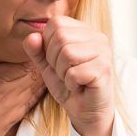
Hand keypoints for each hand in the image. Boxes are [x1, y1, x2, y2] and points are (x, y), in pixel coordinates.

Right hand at [0, 35, 45, 135]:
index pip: (26, 62)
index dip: (34, 49)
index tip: (34, 38)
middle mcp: (11, 93)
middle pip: (37, 72)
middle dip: (42, 59)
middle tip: (45, 46)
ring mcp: (17, 106)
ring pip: (39, 85)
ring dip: (43, 72)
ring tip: (46, 60)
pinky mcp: (18, 116)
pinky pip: (35, 97)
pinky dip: (40, 87)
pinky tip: (41, 80)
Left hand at [22, 16, 114, 135]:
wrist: (86, 112)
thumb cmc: (69, 85)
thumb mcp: (47, 66)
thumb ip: (37, 50)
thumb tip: (31, 37)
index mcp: (84, 31)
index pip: (55, 23)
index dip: (48, 44)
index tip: (58, 61)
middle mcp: (97, 37)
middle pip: (60, 37)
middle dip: (54, 60)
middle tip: (65, 73)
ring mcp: (104, 52)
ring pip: (67, 53)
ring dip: (63, 73)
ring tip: (72, 79)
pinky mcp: (104, 69)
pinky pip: (74, 72)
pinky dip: (71, 84)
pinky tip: (80, 87)